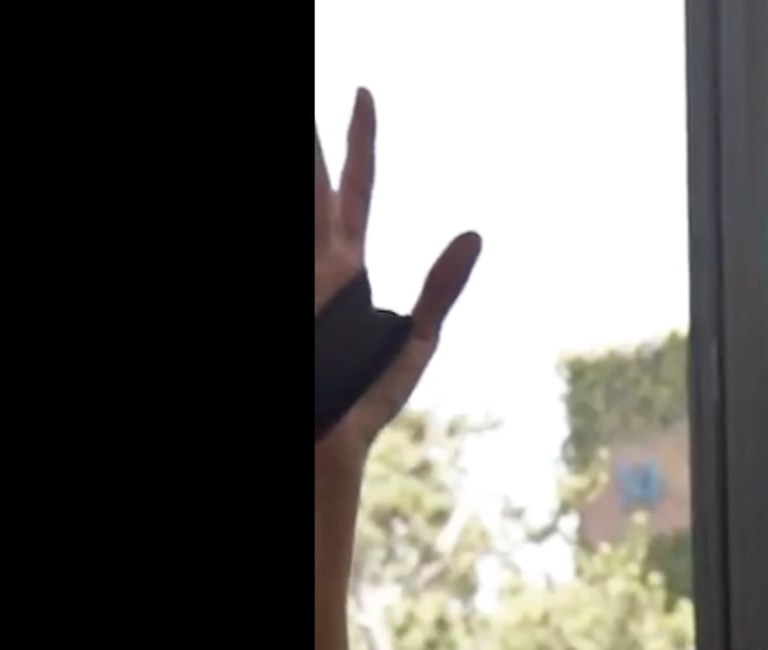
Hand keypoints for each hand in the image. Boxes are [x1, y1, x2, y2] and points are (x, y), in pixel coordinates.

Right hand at [317, 88, 482, 463]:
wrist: (324, 444)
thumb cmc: (364, 400)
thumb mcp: (413, 341)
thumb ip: (441, 287)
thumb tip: (473, 233)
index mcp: (345, 266)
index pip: (354, 188)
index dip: (361, 140)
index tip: (364, 92)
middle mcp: (315, 263)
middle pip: (311, 184)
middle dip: (308, 141)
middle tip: (322, 88)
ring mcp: (300, 281)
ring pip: (302, 206)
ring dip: (303, 172)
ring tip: (305, 132)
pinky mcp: (294, 298)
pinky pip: (301, 244)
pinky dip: (307, 221)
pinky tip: (307, 190)